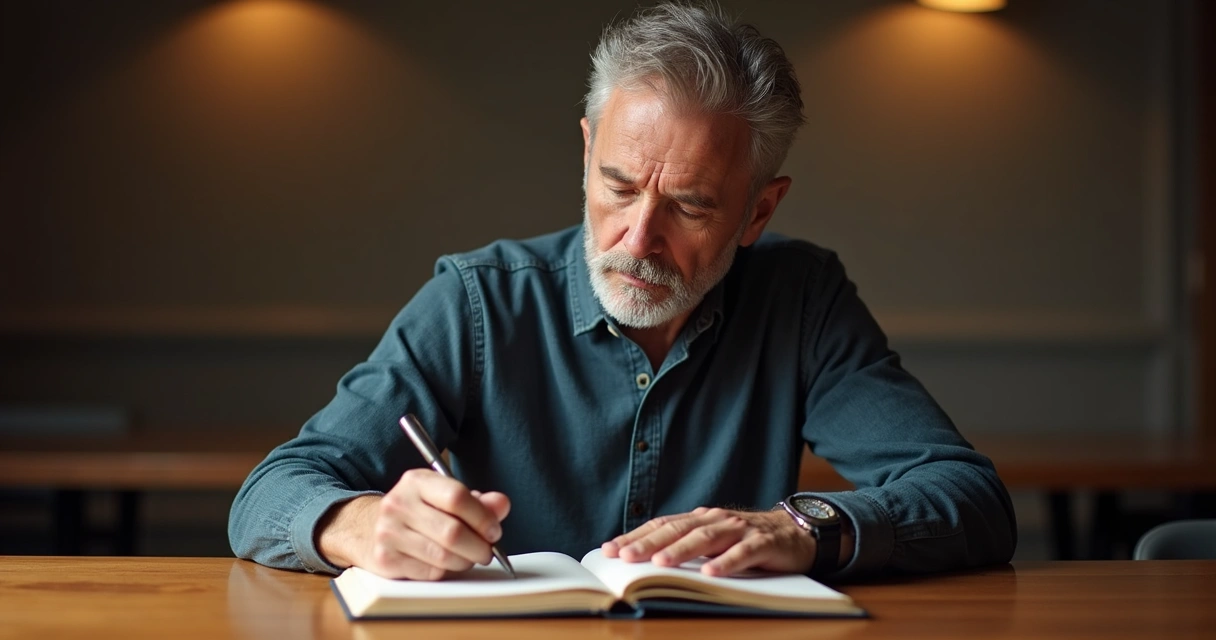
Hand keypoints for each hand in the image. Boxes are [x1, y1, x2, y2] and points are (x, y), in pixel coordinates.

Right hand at [317, 468, 509, 580]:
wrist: (365, 527)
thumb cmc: (415, 511)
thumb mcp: (442, 496)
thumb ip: (477, 501)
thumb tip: (501, 504)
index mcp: (416, 482)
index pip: (457, 497)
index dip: (483, 517)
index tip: (494, 530)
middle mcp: (398, 504)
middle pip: (452, 532)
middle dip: (479, 546)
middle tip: (487, 550)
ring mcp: (389, 533)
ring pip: (443, 557)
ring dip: (465, 561)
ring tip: (469, 557)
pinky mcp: (386, 560)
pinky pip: (430, 573)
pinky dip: (446, 571)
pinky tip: (445, 563)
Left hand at [601, 507, 815, 576]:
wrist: (796, 533)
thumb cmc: (747, 540)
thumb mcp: (714, 540)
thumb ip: (686, 546)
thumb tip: (645, 560)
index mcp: (700, 519)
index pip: (662, 526)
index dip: (636, 536)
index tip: (610, 549)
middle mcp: (716, 520)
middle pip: (678, 530)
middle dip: (649, 543)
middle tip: (625, 556)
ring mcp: (740, 530)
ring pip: (706, 538)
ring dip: (682, 550)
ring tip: (661, 563)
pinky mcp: (764, 544)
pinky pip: (743, 553)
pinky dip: (726, 562)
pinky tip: (711, 572)